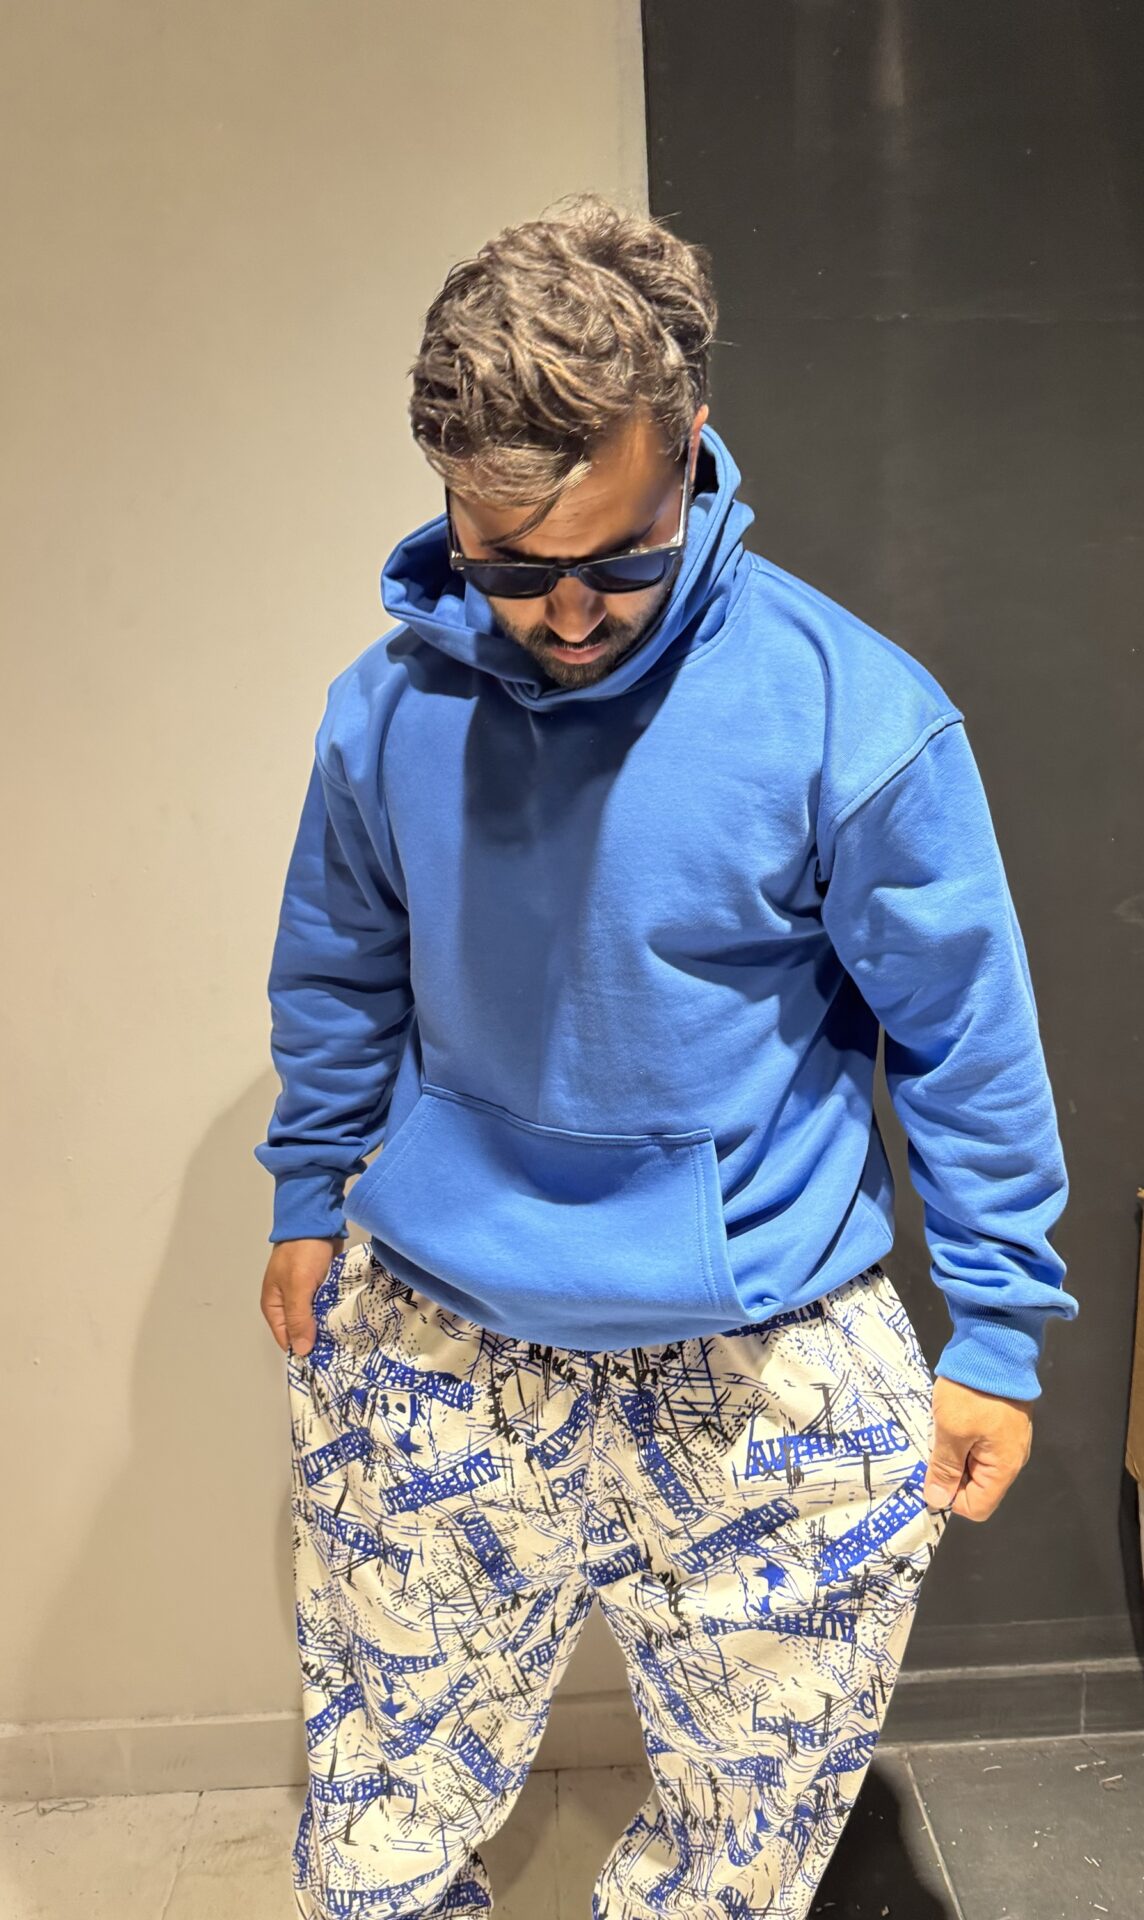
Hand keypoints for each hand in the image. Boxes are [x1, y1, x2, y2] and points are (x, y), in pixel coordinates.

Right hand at [260, 1236, 344, 1357]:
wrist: (315, 1220)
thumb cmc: (301, 1252)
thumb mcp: (298, 1287)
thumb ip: (299, 1318)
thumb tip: (301, 1351)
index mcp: (273, 1306)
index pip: (287, 1340)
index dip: (304, 1350)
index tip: (326, 1361)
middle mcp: (287, 1304)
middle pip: (302, 1331)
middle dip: (320, 1340)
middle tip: (342, 1351)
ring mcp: (305, 1295)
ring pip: (317, 1320)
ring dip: (330, 1326)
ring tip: (350, 1338)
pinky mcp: (320, 1286)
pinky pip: (327, 1306)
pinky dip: (336, 1312)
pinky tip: (350, 1320)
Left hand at [922, 1376, 1032, 1521]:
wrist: (995, 1346)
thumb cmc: (973, 1391)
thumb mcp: (951, 1430)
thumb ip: (944, 1468)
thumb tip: (938, 1501)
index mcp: (1004, 1467)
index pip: (978, 1507)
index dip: (951, 1498)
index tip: (930, 1476)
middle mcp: (1010, 1459)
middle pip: (976, 1487)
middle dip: (949, 1474)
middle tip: (929, 1451)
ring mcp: (1006, 1440)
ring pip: (973, 1463)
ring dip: (952, 1454)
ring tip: (936, 1434)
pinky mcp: (1000, 1423)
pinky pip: (977, 1444)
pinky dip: (959, 1438)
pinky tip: (945, 1422)